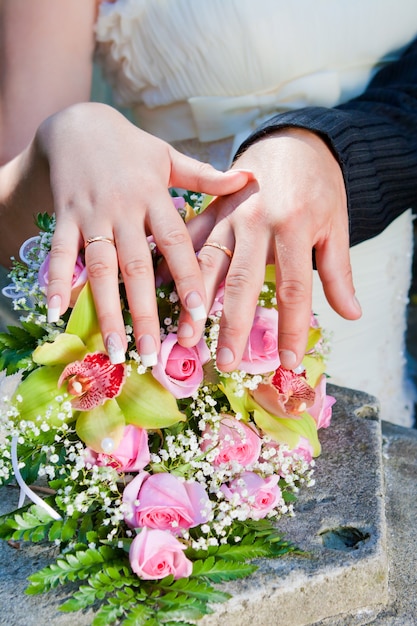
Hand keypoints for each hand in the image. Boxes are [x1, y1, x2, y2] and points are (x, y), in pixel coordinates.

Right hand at [31, 102, 250, 363]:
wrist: (78, 123)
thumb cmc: (131, 147)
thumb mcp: (169, 157)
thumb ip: (206, 176)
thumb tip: (248, 178)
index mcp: (154, 196)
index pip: (176, 243)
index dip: (189, 277)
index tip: (200, 313)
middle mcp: (124, 209)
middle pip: (137, 267)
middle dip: (145, 312)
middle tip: (152, 353)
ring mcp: (91, 214)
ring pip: (100, 267)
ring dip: (107, 310)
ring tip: (116, 349)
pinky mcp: (64, 216)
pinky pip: (59, 252)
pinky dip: (56, 281)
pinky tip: (55, 312)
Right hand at [176, 128, 361, 370]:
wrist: (292, 141)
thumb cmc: (317, 187)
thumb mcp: (336, 225)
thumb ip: (338, 271)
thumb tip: (352, 314)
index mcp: (294, 226)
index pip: (294, 288)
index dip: (290, 326)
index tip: (285, 361)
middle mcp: (256, 222)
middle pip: (243, 282)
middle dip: (234, 325)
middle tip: (227, 363)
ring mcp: (228, 215)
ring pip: (207, 263)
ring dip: (195, 302)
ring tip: (187, 336)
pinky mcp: (211, 209)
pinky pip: (188, 238)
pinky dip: (173, 263)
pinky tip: (160, 289)